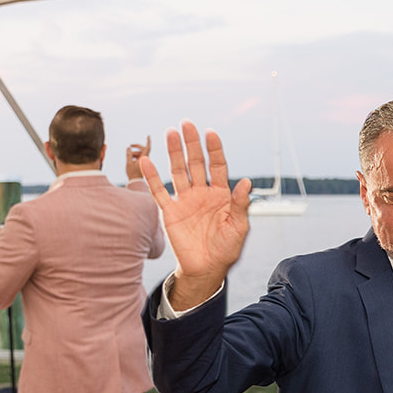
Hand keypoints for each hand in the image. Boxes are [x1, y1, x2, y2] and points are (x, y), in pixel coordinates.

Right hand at [125, 135, 149, 181]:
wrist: (136, 182)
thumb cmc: (132, 174)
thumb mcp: (128, 163)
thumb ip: (129, 155)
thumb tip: (128, 148)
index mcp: (144, 159)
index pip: (147, 148)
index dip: (148, 141)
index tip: (148, 136)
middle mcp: (146, 160)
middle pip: (143, 149)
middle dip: (136, 146)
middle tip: (130, 145)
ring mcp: (145, 162)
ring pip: (140, 153)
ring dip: (134, 153)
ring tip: (129, 158)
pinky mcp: (143, 164)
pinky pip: (139, 157)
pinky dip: (135, 156)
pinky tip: (130, 160)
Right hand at [139, 121, 251, 304]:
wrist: (207, 269)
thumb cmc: (226, 248)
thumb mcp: (239, 227)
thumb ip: (240, 204)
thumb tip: (246, 182)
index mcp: (221, 194)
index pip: (217, 166)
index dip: (214, 150)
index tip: (211, 133)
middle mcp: (202, 193)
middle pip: (196, 163)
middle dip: (192, 143)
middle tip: (186, 123)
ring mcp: (185, 200)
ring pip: (178, 171)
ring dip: (174, 153)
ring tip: (170, 133)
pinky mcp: (171, 212)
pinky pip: (159, 192)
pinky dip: (152, 177)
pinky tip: (146, 161)